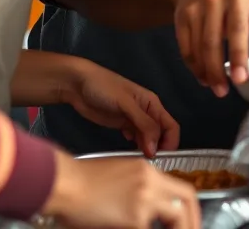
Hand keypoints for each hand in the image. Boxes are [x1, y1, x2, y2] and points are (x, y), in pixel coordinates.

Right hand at [46, 151, 198, 228]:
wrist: (65, 184)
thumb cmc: (81, 182)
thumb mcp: (118, 176)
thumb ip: (138, 189)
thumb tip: (148, 210)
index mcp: (146, 171)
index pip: (181, 189)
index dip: (190, 210)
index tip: (189, 222)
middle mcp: (150, 182)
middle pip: (185, 202)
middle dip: (191, 222)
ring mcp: (143, 200)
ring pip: (173, 217)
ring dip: (175, 228)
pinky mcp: (133, 218)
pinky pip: (147, 228)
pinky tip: (131, 228)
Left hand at [60, 60, 179, 156]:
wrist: (78, 85)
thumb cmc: (104, 88)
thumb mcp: (126, 103)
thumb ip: (143, 124)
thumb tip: (155, 148)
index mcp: (152, 103)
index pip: (170, 126)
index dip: (170, 143)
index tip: (160, 158)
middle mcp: (146, 112)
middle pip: (161, 134)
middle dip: (158, 149)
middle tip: (147, 162)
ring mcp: (133, 119)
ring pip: (148, 138)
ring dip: (146, 149)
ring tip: (138, 160)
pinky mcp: (122, 125)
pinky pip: (135, 139)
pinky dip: (135, 147)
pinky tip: (128, 151)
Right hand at [168, 0, 248, 97]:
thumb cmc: (237, 2)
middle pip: (235, 30)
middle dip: (237, 58)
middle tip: (240, 81)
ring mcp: (206, 3)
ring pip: (208, 42)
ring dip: (213, 70)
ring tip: (221, 89)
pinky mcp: (185, 14)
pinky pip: (189, 45)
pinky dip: (196, 66)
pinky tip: (204, 78)